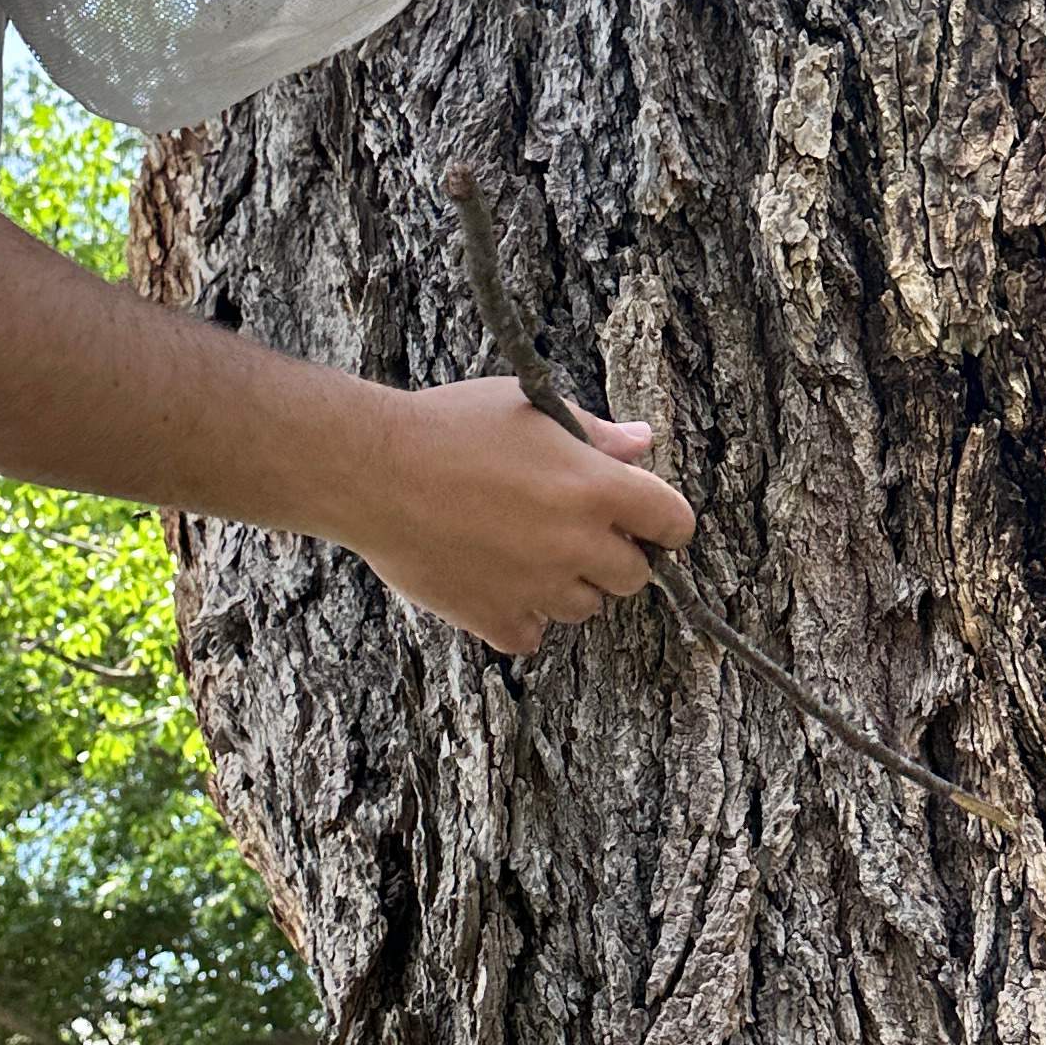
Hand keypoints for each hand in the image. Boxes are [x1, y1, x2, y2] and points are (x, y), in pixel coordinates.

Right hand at [341, 377, 696, 656]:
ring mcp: (536, 586)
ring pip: (584, 608)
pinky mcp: (494, 617)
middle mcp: (575, 543)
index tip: (648, 522)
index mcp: (594, 487)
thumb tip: (642, 443)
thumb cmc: (449, 425)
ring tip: (526, 553)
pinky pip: (531, 635)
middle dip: (615, 556)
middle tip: (577, 533)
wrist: (372, 470)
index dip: (665, 523)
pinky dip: (521, 616)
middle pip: (634, 576)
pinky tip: (497, 583)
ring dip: (569, 587)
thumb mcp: (530, 409)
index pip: (672, 522)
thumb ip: (594, 433)